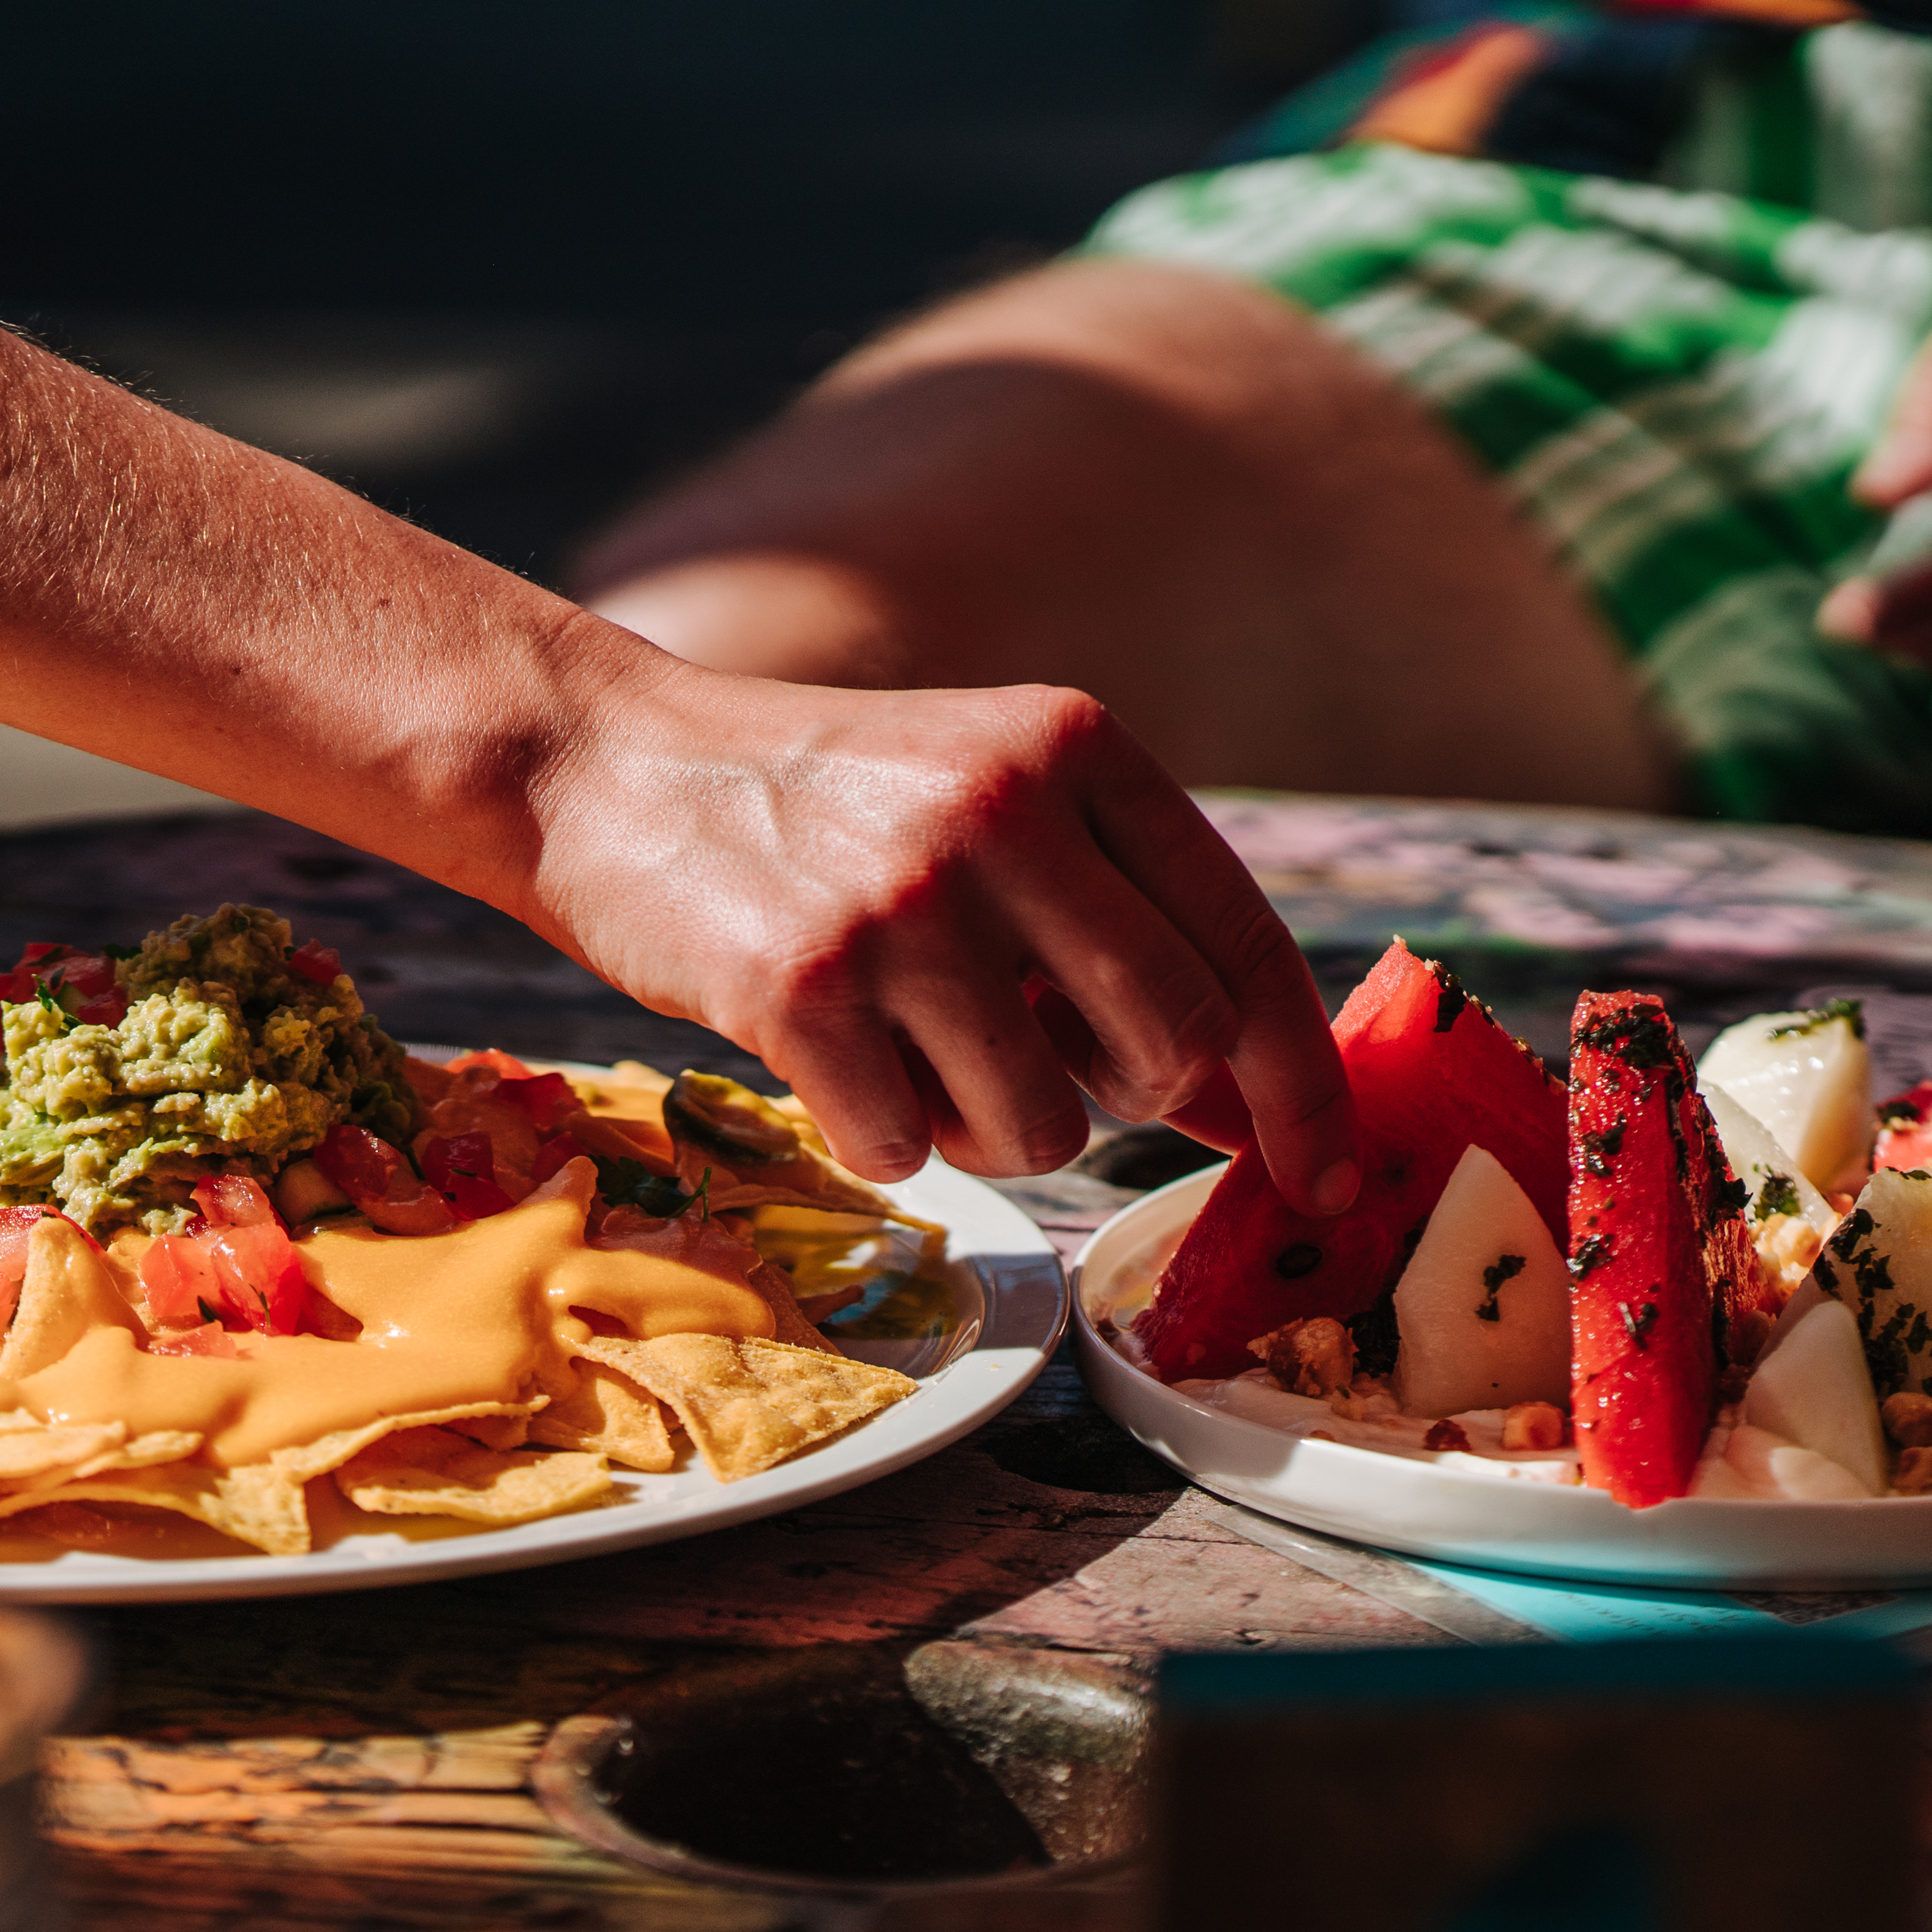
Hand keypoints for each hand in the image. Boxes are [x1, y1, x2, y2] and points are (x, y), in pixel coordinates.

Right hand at [519, 653, 1357, 1210]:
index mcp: (1077, 749)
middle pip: (1170, 1045)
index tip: (1326, 1181)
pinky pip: (906, 1149)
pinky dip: (879, 1136)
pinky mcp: (801, 986)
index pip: (1248, 945)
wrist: (605, 765)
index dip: (1304, 1086)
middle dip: (1127, 1096)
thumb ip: (1124, 940)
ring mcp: (902, 899)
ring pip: (1045, 1122)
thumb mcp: (996, 814)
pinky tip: (829, 1055)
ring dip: (990, 1128)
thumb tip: (1254, 1109)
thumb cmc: (823, 808)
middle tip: (1043, 1063)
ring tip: (910, 1045)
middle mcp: (1004, 810)